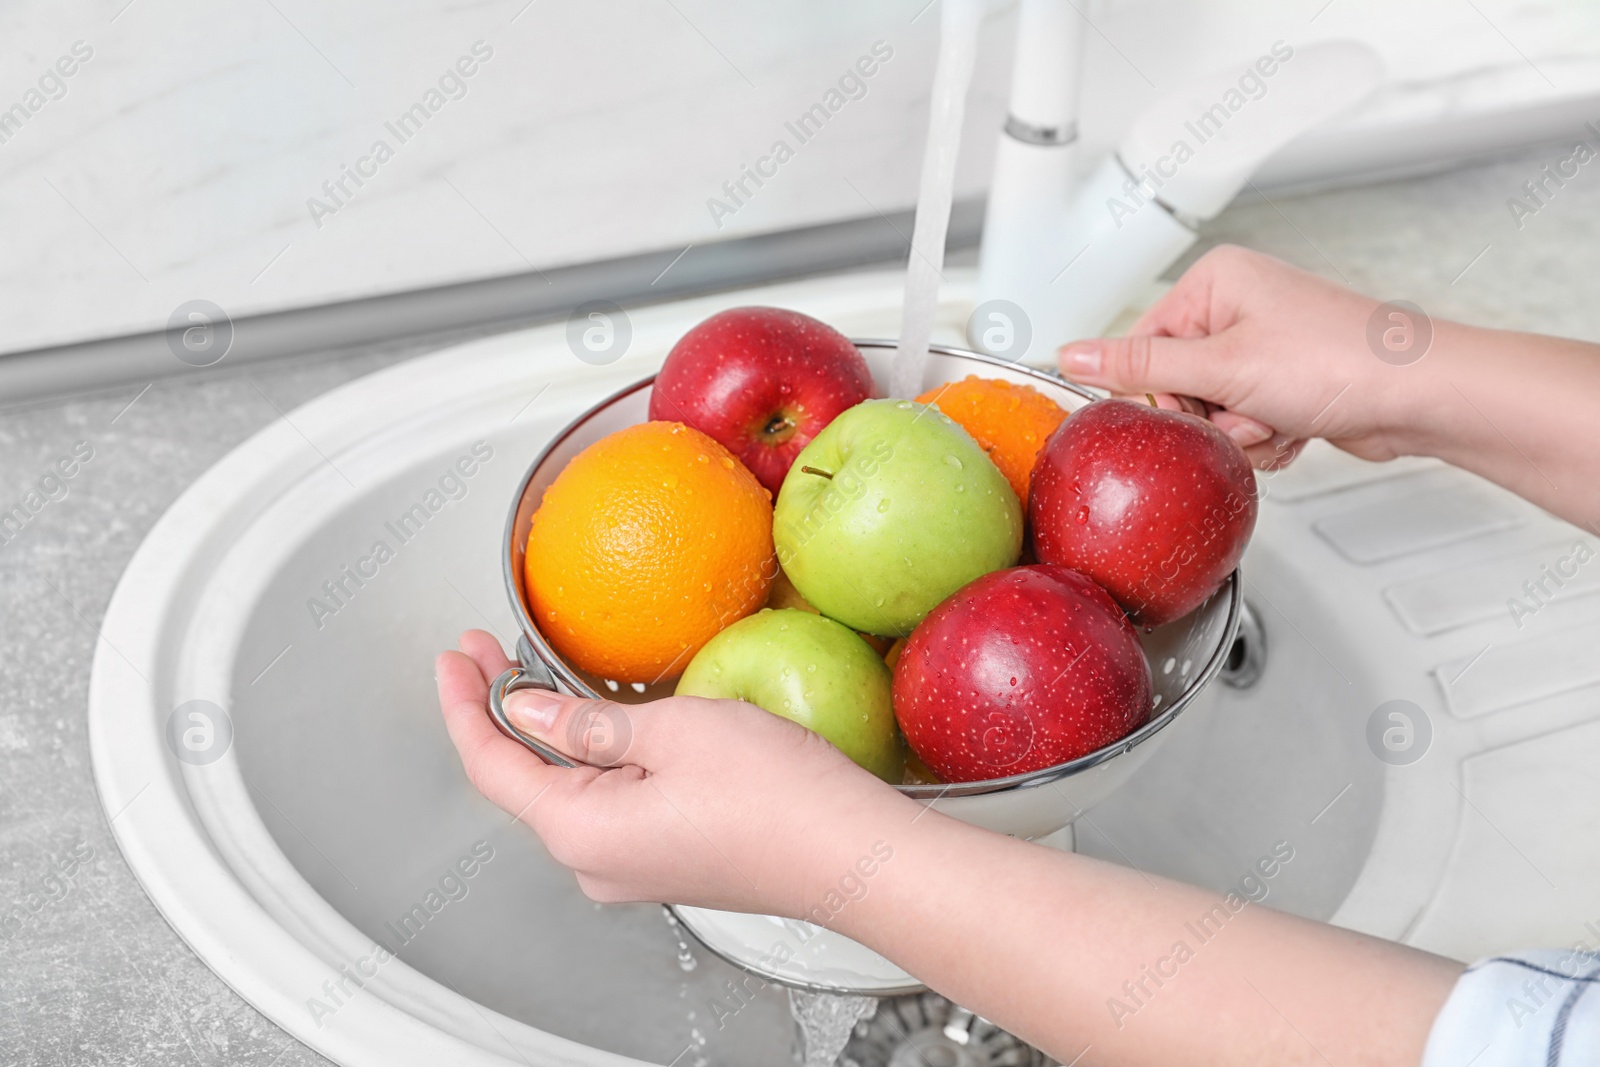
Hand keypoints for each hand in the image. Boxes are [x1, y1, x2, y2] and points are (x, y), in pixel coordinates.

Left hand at [435, 630, 912, 917]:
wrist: (851, 854)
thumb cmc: (776, 796)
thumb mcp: (671, 731)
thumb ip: (587, 721)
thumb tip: (529, 709)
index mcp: (581, 831)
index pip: (492, 764)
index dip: (465, 705)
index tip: (453, 657)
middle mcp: (596, 863)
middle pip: (524, 779)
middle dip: (503, 710)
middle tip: (488, 649)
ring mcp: (631, 867)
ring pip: (567, 790)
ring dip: (549, 731)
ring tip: (538, 675)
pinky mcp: (665, 859)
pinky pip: (607, 802)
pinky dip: (590, 757)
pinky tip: (600, 723)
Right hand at [1058, 245, 1417, 469]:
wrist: (1418, 395)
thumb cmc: (1340, 361)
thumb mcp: (1221, 366)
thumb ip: (1138, 364)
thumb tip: (1070, 354)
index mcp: (1214, 283)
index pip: (1142, 346)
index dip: (1162, 391)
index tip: (1192, 406)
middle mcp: (1236, 307)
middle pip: (1176, 386)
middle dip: (1210, 417)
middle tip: (1247, 411)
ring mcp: (1262, 347)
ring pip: (1210, 414)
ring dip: (1240, 433)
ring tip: (1279, 417)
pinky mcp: (1282, 384)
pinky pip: (1242, 426)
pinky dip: (1264, 439)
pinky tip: (1295, 428)